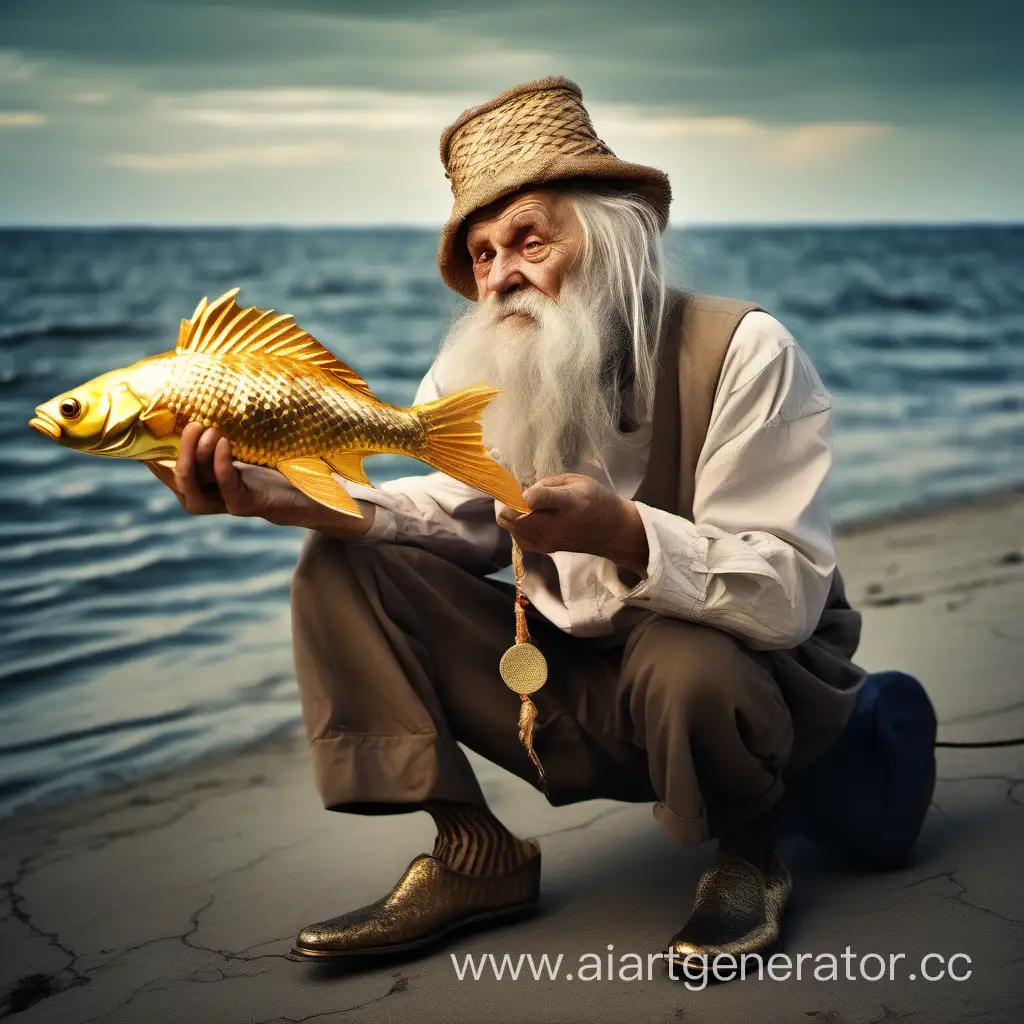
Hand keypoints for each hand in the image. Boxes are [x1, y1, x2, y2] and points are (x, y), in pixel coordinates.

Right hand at [145, 423, 370, 536]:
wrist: (301, 489)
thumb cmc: (264, 460)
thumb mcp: (234, 441)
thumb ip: (213, 425)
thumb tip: (195, 384)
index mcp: (194, 479)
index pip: (161, 464)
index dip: (150, 447)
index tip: (146, 421)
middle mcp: (200, 494)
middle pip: (175, 475)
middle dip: (177, 449)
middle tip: (188, 423)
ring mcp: (219, 502)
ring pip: (193, 483)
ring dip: (196, 455)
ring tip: (206, 429)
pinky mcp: (241, 504)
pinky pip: (225, 485)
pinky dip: (221, 464)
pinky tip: (223, 443)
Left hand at [496, 472, 648, 574]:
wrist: (613, 532)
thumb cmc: (597, 500)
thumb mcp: (577, 481)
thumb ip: (547, 484)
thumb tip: (522, 491)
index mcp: (569, 503)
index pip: (537, 499)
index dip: (522, 491)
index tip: (521, 486)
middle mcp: (556, 526)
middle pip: (513, 515)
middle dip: (506, 500)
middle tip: (511, 491)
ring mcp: (549, 541)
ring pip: (510, 527)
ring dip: (508, 513)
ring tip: (518, 502)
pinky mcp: (545, 550)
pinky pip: (517, 537)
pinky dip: (515, 525)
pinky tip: (524, 517)